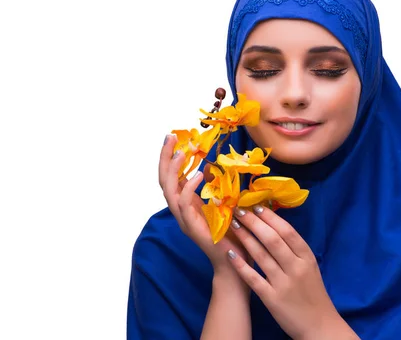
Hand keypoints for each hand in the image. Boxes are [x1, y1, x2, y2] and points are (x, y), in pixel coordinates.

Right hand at [158, 134, 248, 275]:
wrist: (235, 263)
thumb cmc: (232, 234)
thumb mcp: (224, 204)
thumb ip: (214, 188)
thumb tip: (211, 167)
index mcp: (186, 203)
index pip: (172, 176)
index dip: (170, 157)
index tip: (174, 137)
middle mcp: (181, 210)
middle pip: (164, 180)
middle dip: (166, 157)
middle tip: (170, 136)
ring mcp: (184, 219)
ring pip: (169, 191)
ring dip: (174, 170)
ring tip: (183, 152)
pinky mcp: (191, 227)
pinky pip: (184, 205)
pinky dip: (188, 188)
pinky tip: (196, 175)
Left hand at [226, 206, 359, 339]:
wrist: (319, 325)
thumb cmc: (312, 292)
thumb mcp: (310, 267)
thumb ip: (295, 249)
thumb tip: (274, 225)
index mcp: (307, 258)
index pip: (287, 232)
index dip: (271, 217)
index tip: (257, 206)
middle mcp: (296, 268)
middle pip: (272, 239)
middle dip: (253, 222)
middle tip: (239, 210)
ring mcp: (284, 284)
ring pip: (261, 255)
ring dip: (245, 238)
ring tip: (232, 225)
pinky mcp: (272, 299)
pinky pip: (253, 278)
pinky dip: (240, 264)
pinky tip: (230, 253)